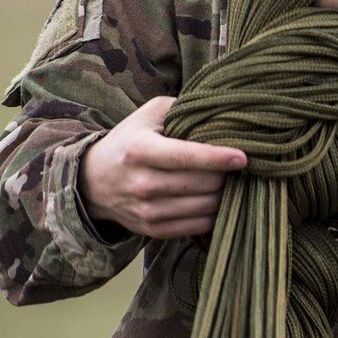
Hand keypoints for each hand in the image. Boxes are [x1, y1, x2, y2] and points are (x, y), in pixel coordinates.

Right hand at [79, 95, 247, 238]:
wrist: (94, 182)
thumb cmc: (129, 141)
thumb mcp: (148, 115)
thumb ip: (181, 108)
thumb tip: (219, 111)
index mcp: (140, 151)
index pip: (186, 156)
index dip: (218, 158)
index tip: (243, 157)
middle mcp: (142, 183)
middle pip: (203, 183)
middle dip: (226, 174)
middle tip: (236, 166)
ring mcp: (148, 210)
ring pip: (206, 206)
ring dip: (224, 194)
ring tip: (229, 181)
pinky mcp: (154, 230)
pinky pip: (199, 226)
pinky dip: (215, 213)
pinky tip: (217, 198)